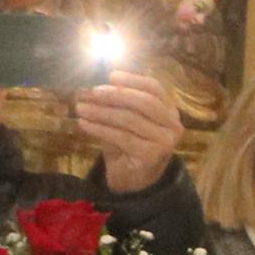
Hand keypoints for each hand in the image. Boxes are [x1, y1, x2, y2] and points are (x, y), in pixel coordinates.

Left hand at [73, 70, 182, 192]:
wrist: (135, 179)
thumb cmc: (130, 146)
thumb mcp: (126, 121)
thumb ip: (118, 105)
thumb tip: (92, 87)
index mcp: (169, 111)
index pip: (155, 89)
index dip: (133, 80)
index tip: (111, 75)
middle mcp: (173, 125)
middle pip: (144, 102)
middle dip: (115, 95)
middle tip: (91, 92)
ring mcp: (165, 141)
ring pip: (130, 119)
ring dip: (102, 112)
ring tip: (80, 108)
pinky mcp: (152, 155)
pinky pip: (122, 137)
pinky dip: (100, 129)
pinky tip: (84, 124)